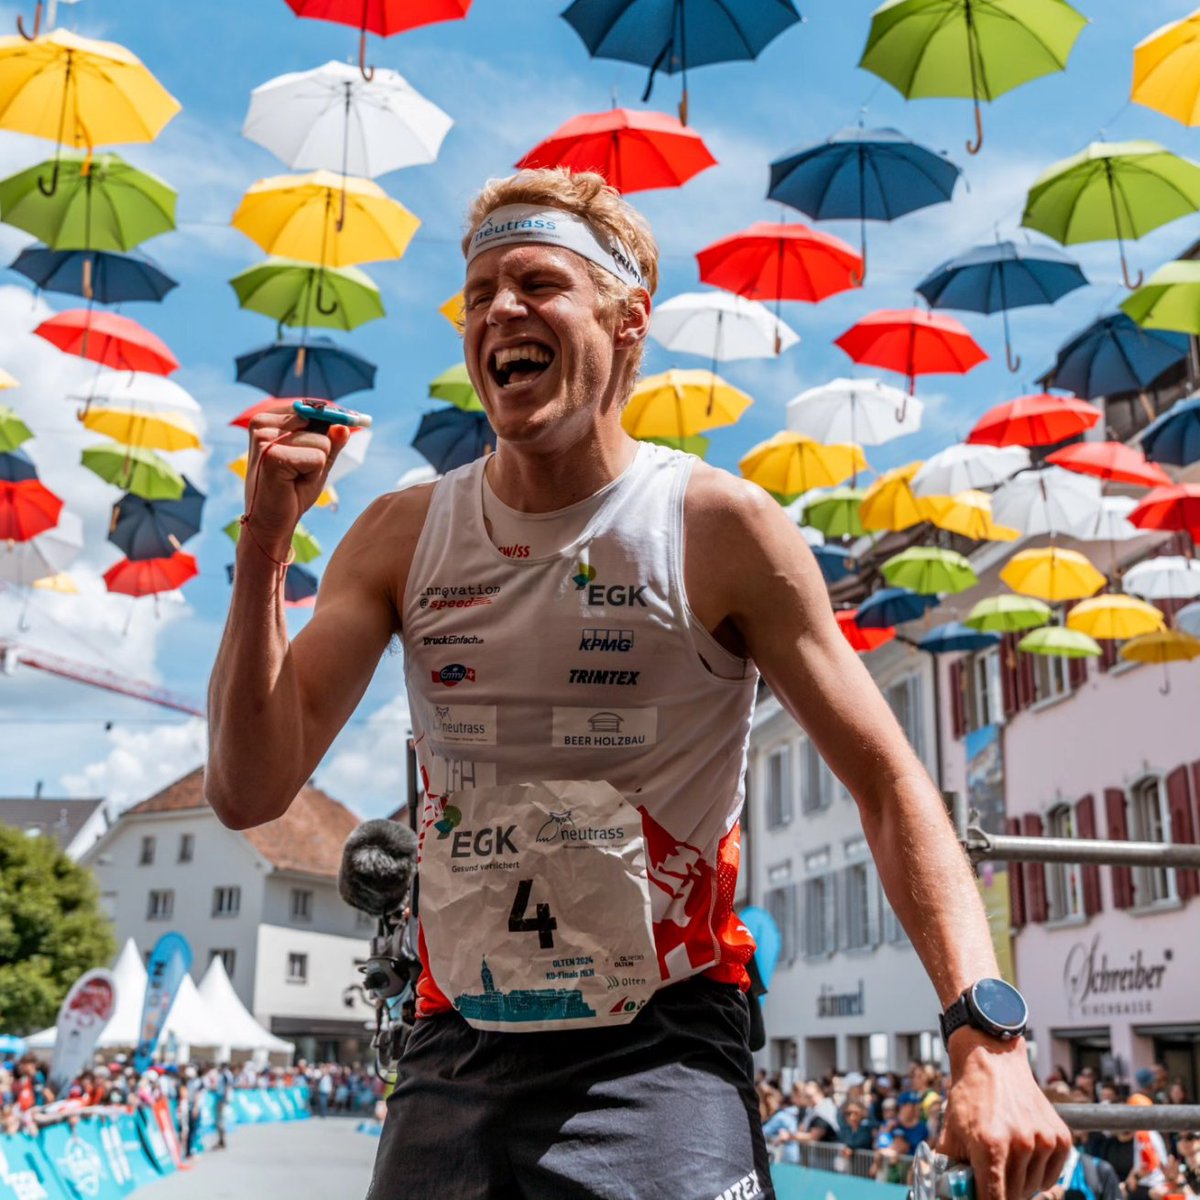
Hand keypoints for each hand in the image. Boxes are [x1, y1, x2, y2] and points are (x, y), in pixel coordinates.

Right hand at [243, 410, 348, 549]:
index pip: (313, 409)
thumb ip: (330, 442)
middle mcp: (262, 423)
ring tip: (294, 478)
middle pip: (320, 424)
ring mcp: (264, 438)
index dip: (331, 423)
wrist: (271, 523)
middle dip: (319, 452)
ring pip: (322, 442)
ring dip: (316, 466)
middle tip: (298, 472)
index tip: (345, 426)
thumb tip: (343, 425)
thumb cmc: (291, 492)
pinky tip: (291, 484)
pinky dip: (313, 475)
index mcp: (268, 419)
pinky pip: (317, 458)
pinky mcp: (271, 456)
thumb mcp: (315, 461)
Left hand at [938, 1031, 1069, 1199]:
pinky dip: (1039, 1175)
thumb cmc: (969, 1097)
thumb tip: (950, 1194)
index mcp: (990, 1145)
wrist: (992, 1060)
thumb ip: (950, 1168)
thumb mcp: (950, 1131)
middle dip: (999, 1193)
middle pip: (1014, 1196)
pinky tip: (1023, 1158)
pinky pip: (1051, 1176)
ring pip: (1033, 1188)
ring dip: (1019, 1183)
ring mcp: (1043, 1140)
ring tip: (1004, 1161)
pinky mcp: (1060, 1137)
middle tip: (989, 1177)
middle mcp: (1020, 1143)